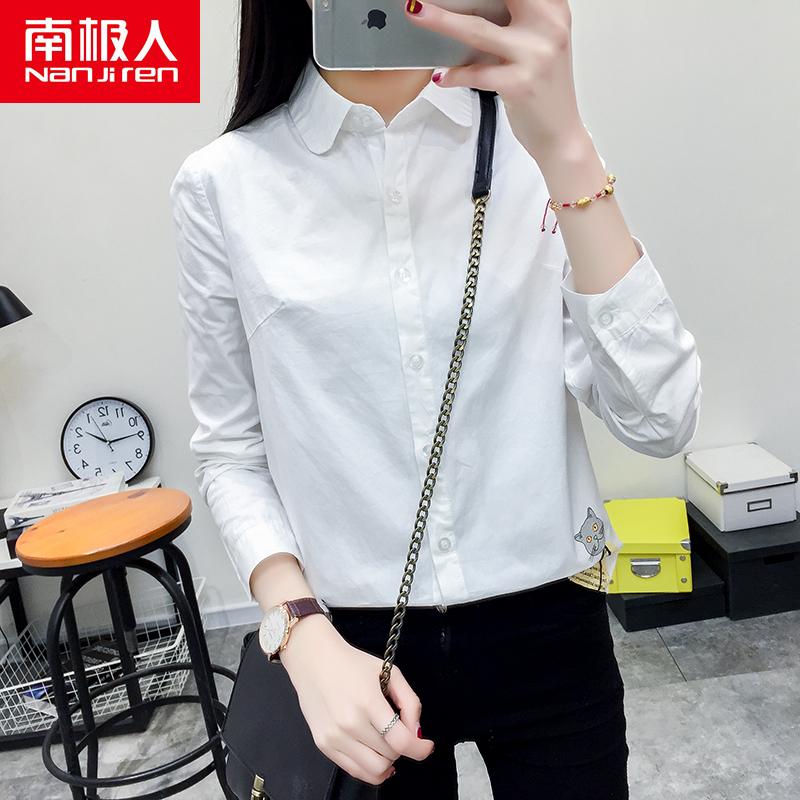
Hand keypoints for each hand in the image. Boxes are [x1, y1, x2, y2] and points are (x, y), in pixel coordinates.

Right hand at [279, 614, 435, 784]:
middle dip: (401, 747)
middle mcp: (349, 723)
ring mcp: (334, 737)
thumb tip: (416, 733)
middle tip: (398, 731)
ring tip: (386, 744)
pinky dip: (370, 768)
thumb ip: (410, 702)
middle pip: (389, 756)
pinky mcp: (323, 745)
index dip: (419, 749)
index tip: (426, 746)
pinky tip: (374, 753)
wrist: (314, 660)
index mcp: (368, 702)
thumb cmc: (352, 663)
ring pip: (374, 771)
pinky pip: (354, 771)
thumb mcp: (389, 671)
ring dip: (387, 761)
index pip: (400, 741)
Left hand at [404, 0, 585, 157]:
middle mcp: (549, 26)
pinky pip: (477, 74)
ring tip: (417, 14)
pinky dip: (455, 75)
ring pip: (478, 31)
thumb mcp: (538, 43)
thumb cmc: (543, 87)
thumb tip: (469, 5)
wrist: (560, 133)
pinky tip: (442, 77)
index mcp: (553, 8)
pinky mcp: (521, 85)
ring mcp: (536, 55)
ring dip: (442, 21)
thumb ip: (516, 18)